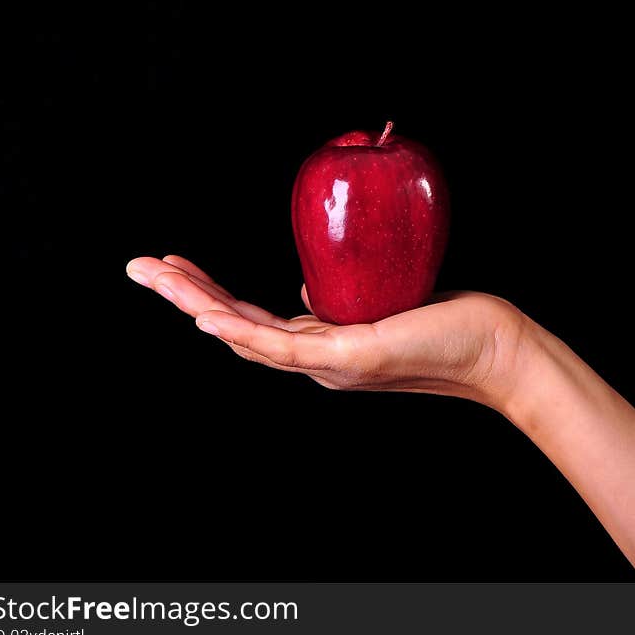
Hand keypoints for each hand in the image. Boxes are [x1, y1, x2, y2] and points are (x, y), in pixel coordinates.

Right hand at [126, 256, 528, 407]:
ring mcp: (329, 366)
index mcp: (320, 349)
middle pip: (237, 329)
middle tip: (139, 268)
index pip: (251, 322)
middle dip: (185, 297)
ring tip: (156, 278)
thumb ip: (335, 301)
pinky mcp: (349, 360)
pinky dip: (242, 332)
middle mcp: (317, 363)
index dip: (208, 296)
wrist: (495, 348)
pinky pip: (284, 347)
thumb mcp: (376, 306)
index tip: (175, 268)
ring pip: (249, 337)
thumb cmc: (446, 322)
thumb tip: (306, 287)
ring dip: (198, 306)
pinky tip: (207, 317)